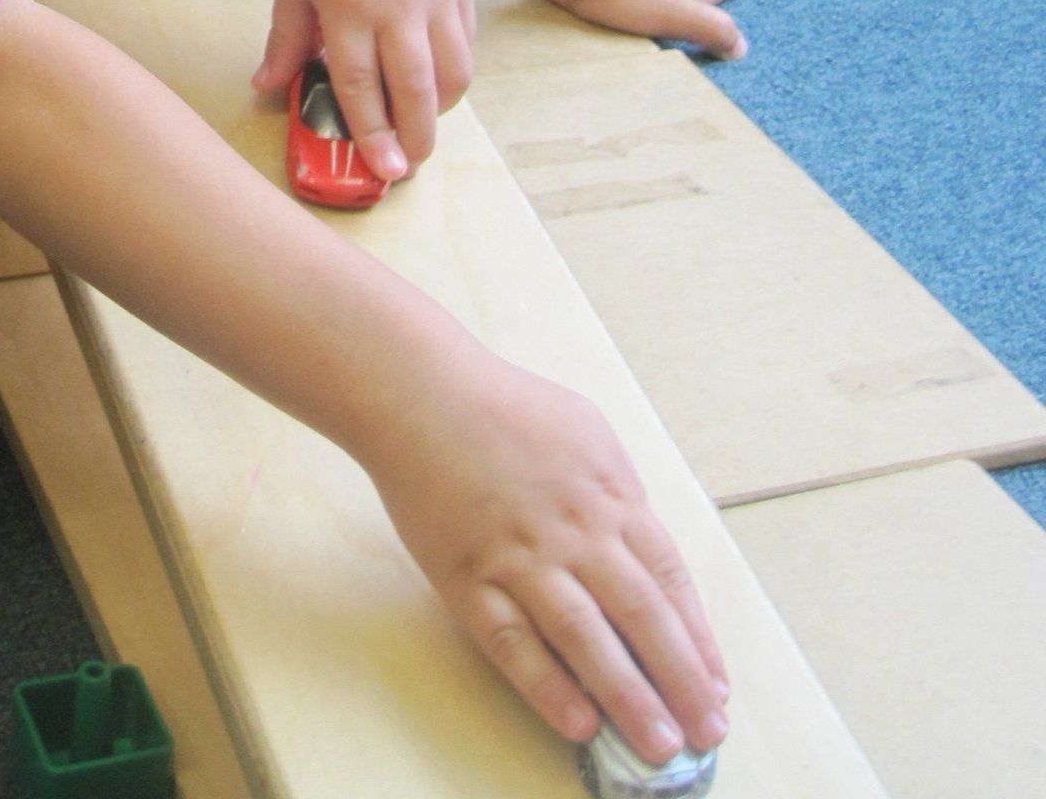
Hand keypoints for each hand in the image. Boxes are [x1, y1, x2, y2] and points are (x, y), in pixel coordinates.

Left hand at [253, 0, 474, 179]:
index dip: (371, 134)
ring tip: (420, 125)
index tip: (381, 170)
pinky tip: (436, 79)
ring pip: (453, 73)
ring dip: (439, 109)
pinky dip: (455, 69)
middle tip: (407, 167)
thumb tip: (267, 86)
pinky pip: (465, 41)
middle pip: (416, 92)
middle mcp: (399, 4)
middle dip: (414, 140)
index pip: (361, 87)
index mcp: (348, 6)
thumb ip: (286, 37)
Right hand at [368, 330, 731, 763]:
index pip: (669, 578)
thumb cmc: (503, 406)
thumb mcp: (584, 431)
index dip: (697, 638)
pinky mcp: (469, 576)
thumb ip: (618, 491)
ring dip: (628, 695)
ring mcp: (521, 556)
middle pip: (642, 615)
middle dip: (682, 680)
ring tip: (659, 744)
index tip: (717, 686)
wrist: (419, 391)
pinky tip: (578, 722)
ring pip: (586, 638)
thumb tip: (644, 548)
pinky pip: (513, 641)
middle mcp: (574, 531)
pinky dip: (547, 685)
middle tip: (707, 733)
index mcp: (608, 494)